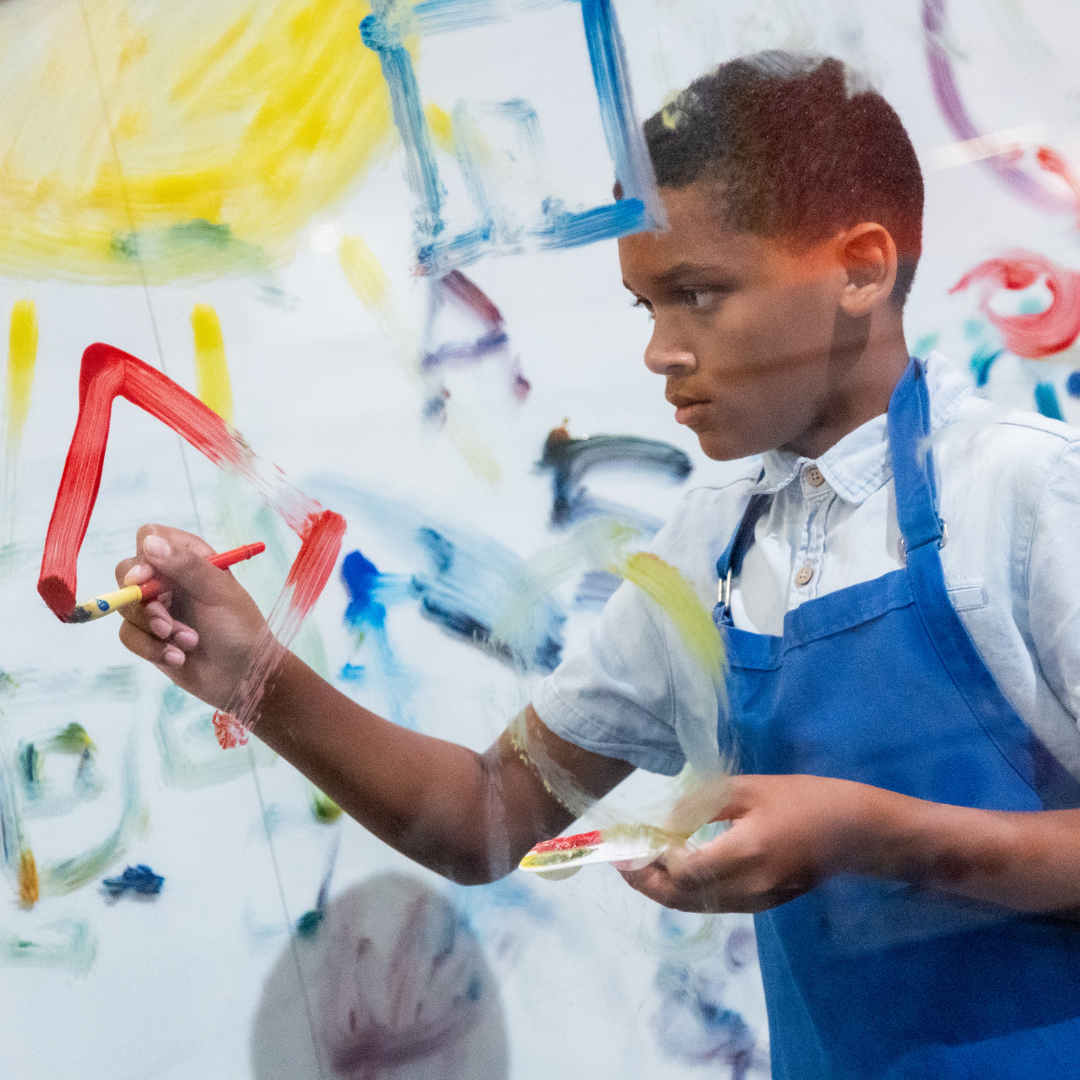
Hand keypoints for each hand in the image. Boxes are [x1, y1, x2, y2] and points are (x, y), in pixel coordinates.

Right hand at [115, 524, 269, 709]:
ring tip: (188, 642)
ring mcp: (157, 607)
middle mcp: (169, 579)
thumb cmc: (239, 627)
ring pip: (125, 607)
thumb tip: (150, 543)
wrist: (244, 675)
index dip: (144, 555)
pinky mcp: (149, 636)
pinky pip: (128, 635)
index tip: (145, 577)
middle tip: (164, 622)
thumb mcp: (218, 590)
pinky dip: (151, 648)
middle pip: (127, 572)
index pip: (151, 537)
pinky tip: (178, 658)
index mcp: (190, 559)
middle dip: (143, 601)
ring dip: (155, 628)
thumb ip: (186, 565)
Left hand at [620, 773, 884, 912]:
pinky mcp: (767, 905)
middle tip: (622, 864)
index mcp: (744, 853)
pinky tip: (679, 870)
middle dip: (648, 884)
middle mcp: (748, 887)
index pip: (681, 871)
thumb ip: (704, 804)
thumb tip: (668, 821)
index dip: (648, 863)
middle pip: (683, 898)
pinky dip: (691, 892)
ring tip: (642, 867)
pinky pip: (717, 903)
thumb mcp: (752, 788)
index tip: (624, 848)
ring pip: (699, 906)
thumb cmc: (808, 799)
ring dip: (665, 891)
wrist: (861, 833)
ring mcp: (759, 902)